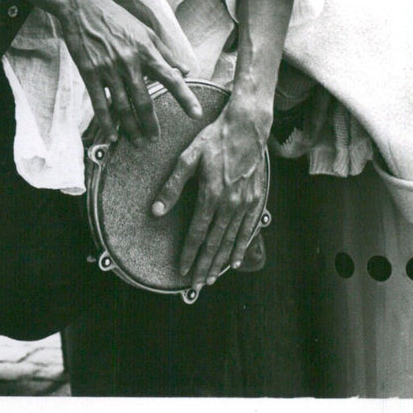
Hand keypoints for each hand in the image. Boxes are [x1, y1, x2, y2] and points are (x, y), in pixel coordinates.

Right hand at [56, 0, 201, 145]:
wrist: (82, 7)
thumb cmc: (116, 18)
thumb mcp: (145, 31)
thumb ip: (165, 52)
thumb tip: (185, 70)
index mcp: (146, 50)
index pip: (170, 78)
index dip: (184, 97)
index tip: (196, 114)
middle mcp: (129, 62)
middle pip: (144, 100)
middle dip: (151, 124)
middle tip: (155, 140)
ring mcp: (108, 69)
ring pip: (123, 106)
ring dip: (131, 128)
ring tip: (138, 142)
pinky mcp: (90, 73)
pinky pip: (100, 103)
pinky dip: (106, 122)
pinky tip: (111, 135)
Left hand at [151, 103, 268, 288]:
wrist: (246, 127)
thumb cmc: (214, 139)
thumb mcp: (188, 158)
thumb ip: (172, 186)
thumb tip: (156, 210)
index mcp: (210, 195)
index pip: (197, 233)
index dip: (189, 254)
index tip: (181, 270)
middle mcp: (229, 204)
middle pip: (214, 243)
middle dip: (204, 265)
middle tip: (196, 284)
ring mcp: (245, 203)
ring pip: (231, 240)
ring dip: (221, 261)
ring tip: (212, 277)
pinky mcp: (257, 199)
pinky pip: (249, 229)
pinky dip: (242, 247)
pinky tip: (236, 259)